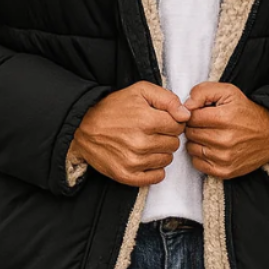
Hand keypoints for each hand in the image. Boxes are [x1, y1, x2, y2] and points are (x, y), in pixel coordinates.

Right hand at [70, 81, 190, 186]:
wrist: (83, 126)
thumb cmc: (113, 107)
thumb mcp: (140, 91)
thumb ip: (167, 99)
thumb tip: (186, 115)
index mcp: (146, 120)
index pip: (178, 126)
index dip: (172, 122)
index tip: (161, 120)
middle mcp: (141, 143)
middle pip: (174, 144)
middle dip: (166, 136)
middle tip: (152, 131)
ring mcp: (133, 161)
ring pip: (167, 160)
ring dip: (161, 152)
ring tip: (146, 143)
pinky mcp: (126, 175)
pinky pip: (157, 177)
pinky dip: (155, 169)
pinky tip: (146, 158)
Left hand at [180, 80, 268, 179]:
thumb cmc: (247, 112)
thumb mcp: (228, 92)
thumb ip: (202, 91)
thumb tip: (185, 105)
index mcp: (224, 118)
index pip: (191, 117)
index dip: (194, 114)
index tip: (202, 114)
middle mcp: (224, 140)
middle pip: (190, 133)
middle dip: (195, 127)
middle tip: (206, 124)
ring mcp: (225, 158)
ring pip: (192, 148)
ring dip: (196, 141)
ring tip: (209, 135)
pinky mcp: (225, 171)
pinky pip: (198, 164)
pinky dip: (200, 156)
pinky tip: (211, 148)